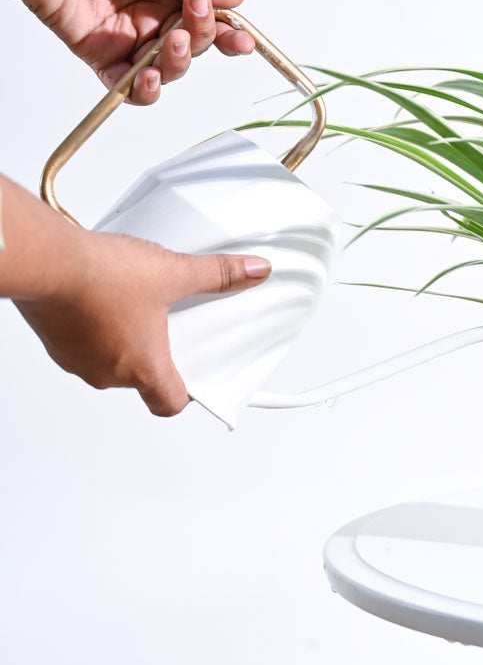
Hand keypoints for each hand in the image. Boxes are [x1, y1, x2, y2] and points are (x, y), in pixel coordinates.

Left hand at [2, 0, 254, 104]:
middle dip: (203, 37)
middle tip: (193, 16)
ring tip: (172, 42)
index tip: (242, 38)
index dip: (228, 32)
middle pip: (196, 46)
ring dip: (179, 62)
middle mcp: (154, 17)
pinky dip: (145, 91)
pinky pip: (129, 87)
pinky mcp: (103, 56)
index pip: (209, 19)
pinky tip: (148, 77)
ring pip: (169, 69)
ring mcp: (130, 39)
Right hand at [14, 226, 270, 416]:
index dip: (186, 394)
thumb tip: (253, 271)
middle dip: (157, 353)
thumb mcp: (173, 273)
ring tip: (136, 303)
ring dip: (124, 339)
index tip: (195, 379)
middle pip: (142, 379)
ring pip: (110, 361)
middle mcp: (107, 373)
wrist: (47, 261)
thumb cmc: (102, 277)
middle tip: (168, 324)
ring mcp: (77, 360)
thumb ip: (217, 275)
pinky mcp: (54, 340)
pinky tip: (103, 296)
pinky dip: (95, 327)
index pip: (169, 403)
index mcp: (142, 368)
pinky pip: (82, 344)